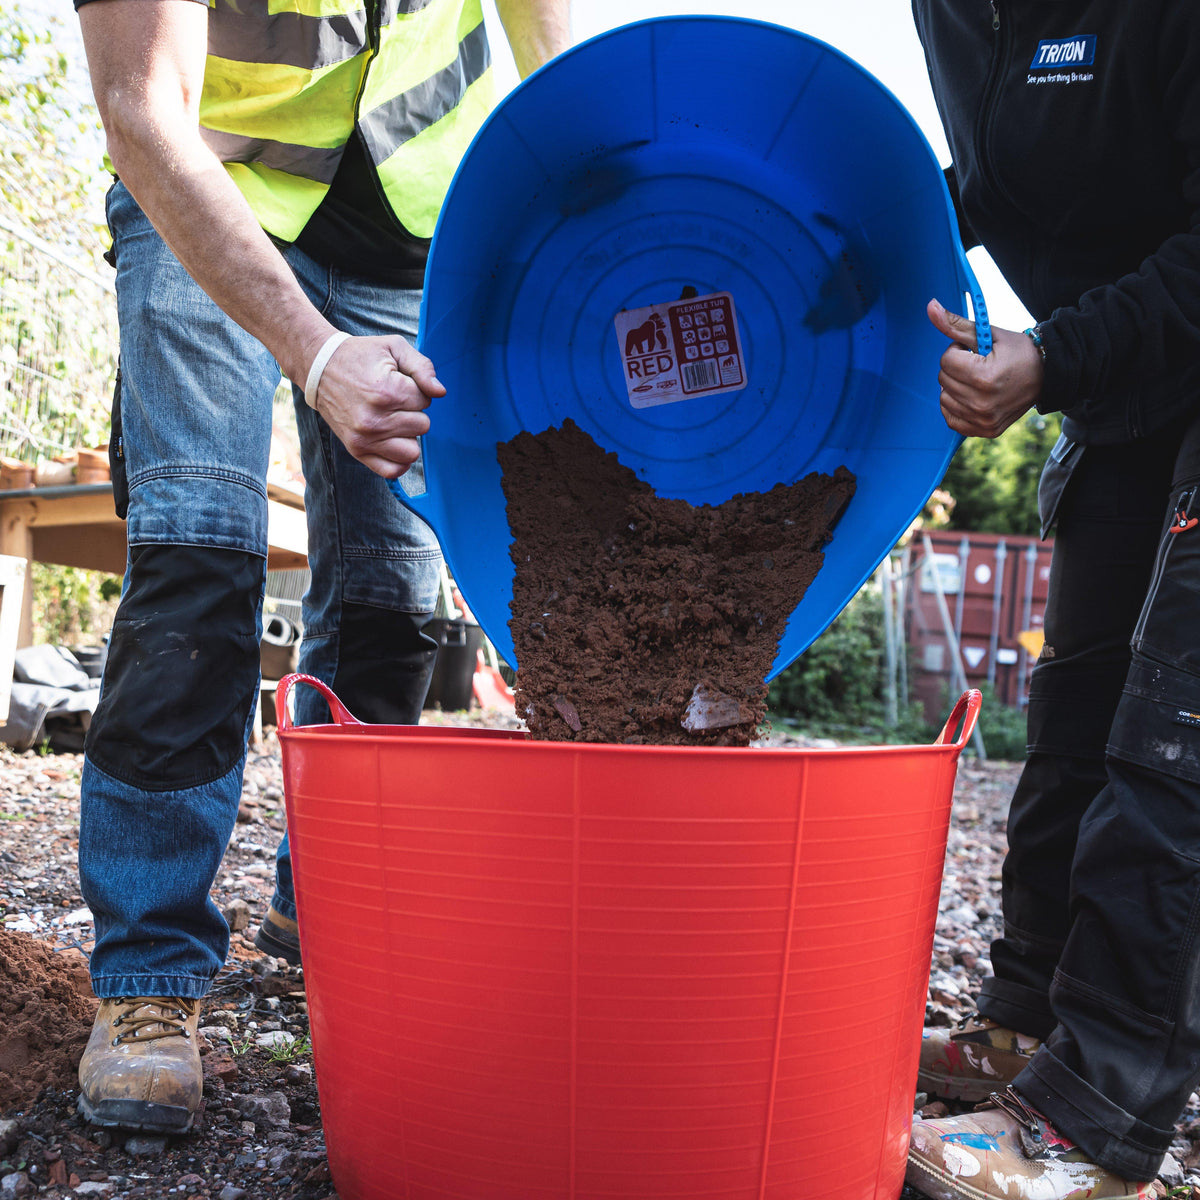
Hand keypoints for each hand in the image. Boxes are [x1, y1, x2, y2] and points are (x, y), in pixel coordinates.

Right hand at [309, 334, 445, 477]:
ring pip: (412, 450)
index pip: (426, 401)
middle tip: (393, 400)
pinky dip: (399, 460)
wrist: (320, 368)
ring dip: (407, 435)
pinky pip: (392, 470)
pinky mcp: (357, 450)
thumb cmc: (360, 356)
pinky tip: (394, 442)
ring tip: (392, 419)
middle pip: (422, 426)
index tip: (398, 383)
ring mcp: (365, 438)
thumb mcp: (394, 348)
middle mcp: (376, 420)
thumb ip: (423, 367)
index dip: (416, 390)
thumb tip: (440, 392)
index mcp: (387, 392)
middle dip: (412, 411)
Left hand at [927, 298, 1043, 438]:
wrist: (1047, 376)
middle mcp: (982, 403)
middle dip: (956, 367)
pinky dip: (956, 406)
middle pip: (943, 379)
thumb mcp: (989, 334)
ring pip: (944, 398)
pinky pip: (951, 419)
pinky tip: (972, 396)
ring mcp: (983, 420)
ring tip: (978, 380)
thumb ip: (956, 324)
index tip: (976, 352)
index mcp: (984, 377)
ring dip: (954, 386)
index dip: (958, 351)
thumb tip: (930, 306)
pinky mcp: (984, 430)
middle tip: (979, 364)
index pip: (946, 360)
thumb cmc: (1018, 352)